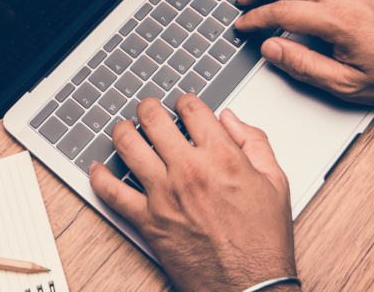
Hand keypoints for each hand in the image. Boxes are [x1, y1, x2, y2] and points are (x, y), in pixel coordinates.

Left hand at [90, 96, 295, 291]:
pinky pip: (113, 193)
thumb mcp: (275, 183)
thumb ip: (255, 142)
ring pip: (128, 145)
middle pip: (153, 118)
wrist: (253, 288)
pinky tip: (98, 169)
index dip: (184, 101)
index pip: (191, 108)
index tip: (182, 105)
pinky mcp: (149, 221)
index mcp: (222, 158)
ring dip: (123, 130)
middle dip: (148, 107)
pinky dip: (100, 177)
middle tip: (148, 110)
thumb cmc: (264, 242)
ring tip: (125, 129)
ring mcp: (165, 195)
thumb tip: (231, 118)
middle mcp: (189, 170)